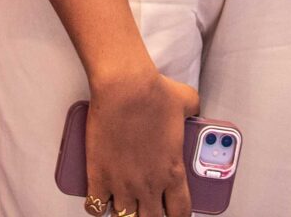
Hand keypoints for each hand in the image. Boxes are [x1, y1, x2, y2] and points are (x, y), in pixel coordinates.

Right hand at [85, 59, 198, 216]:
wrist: (124, 87)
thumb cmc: (153, 93)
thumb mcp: (186, 101)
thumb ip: (193, 110)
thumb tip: (195, 108)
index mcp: (173, 172)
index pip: (180, 213)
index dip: (177, 216)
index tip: (172, 212)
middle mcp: (149, 185)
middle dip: (148, 214)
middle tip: (145, 204)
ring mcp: (123, 184)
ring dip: (124, 209)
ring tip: (122, 199)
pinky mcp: (99, 177)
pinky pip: (95, 207)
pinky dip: (97, 206)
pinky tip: (100, 197)